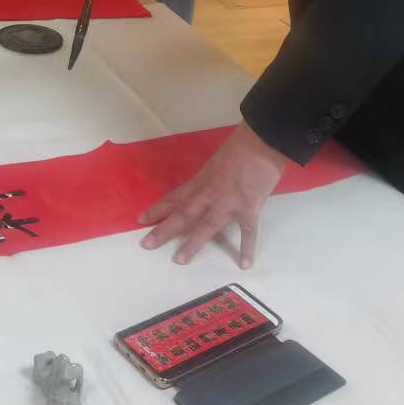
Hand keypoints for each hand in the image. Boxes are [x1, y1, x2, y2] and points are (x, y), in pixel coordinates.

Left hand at [139, 122, 288, 267]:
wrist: (262, 141)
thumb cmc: (242, 144)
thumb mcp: (219, 160)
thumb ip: (213, 177)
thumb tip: (212, 188)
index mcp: (202, 179)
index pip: (175, 197)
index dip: (158, 209)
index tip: (141, 219)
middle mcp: (210, 193)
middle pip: (183, 213)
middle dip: (164, 230)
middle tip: (146, 245)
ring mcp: (228, 202)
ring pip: (206, 226)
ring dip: (192, 244)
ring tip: (180, 260)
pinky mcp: (249, 208)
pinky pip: (248, 232)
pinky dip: (247, 248)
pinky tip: (244, 264)